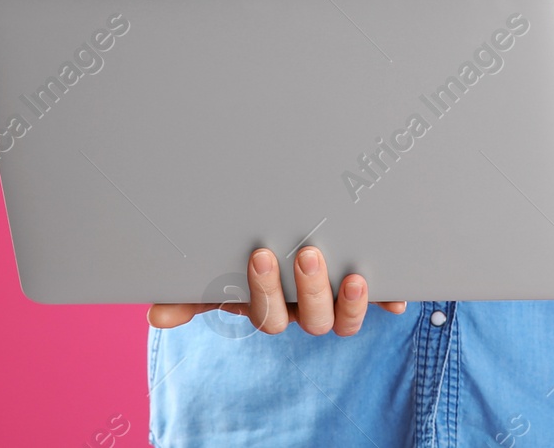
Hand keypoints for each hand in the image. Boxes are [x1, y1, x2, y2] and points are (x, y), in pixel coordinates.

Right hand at [146, 246, 406, 336]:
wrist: (293, 232)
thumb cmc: (247, 255)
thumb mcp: (218, 270)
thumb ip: (190, 291)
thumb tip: (156, 315)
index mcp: (267, 304)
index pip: (264, 313)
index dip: (263, 291)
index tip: (260, 253)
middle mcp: (303, 309)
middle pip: (309, 318)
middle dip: (308, 289)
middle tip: (309, 252)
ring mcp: (336, 302)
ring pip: (343, 320)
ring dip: (350, 303)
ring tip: (354, 276)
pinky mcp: (368, 292)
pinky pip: (382, 304)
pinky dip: (390, 300)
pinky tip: (398, 296)